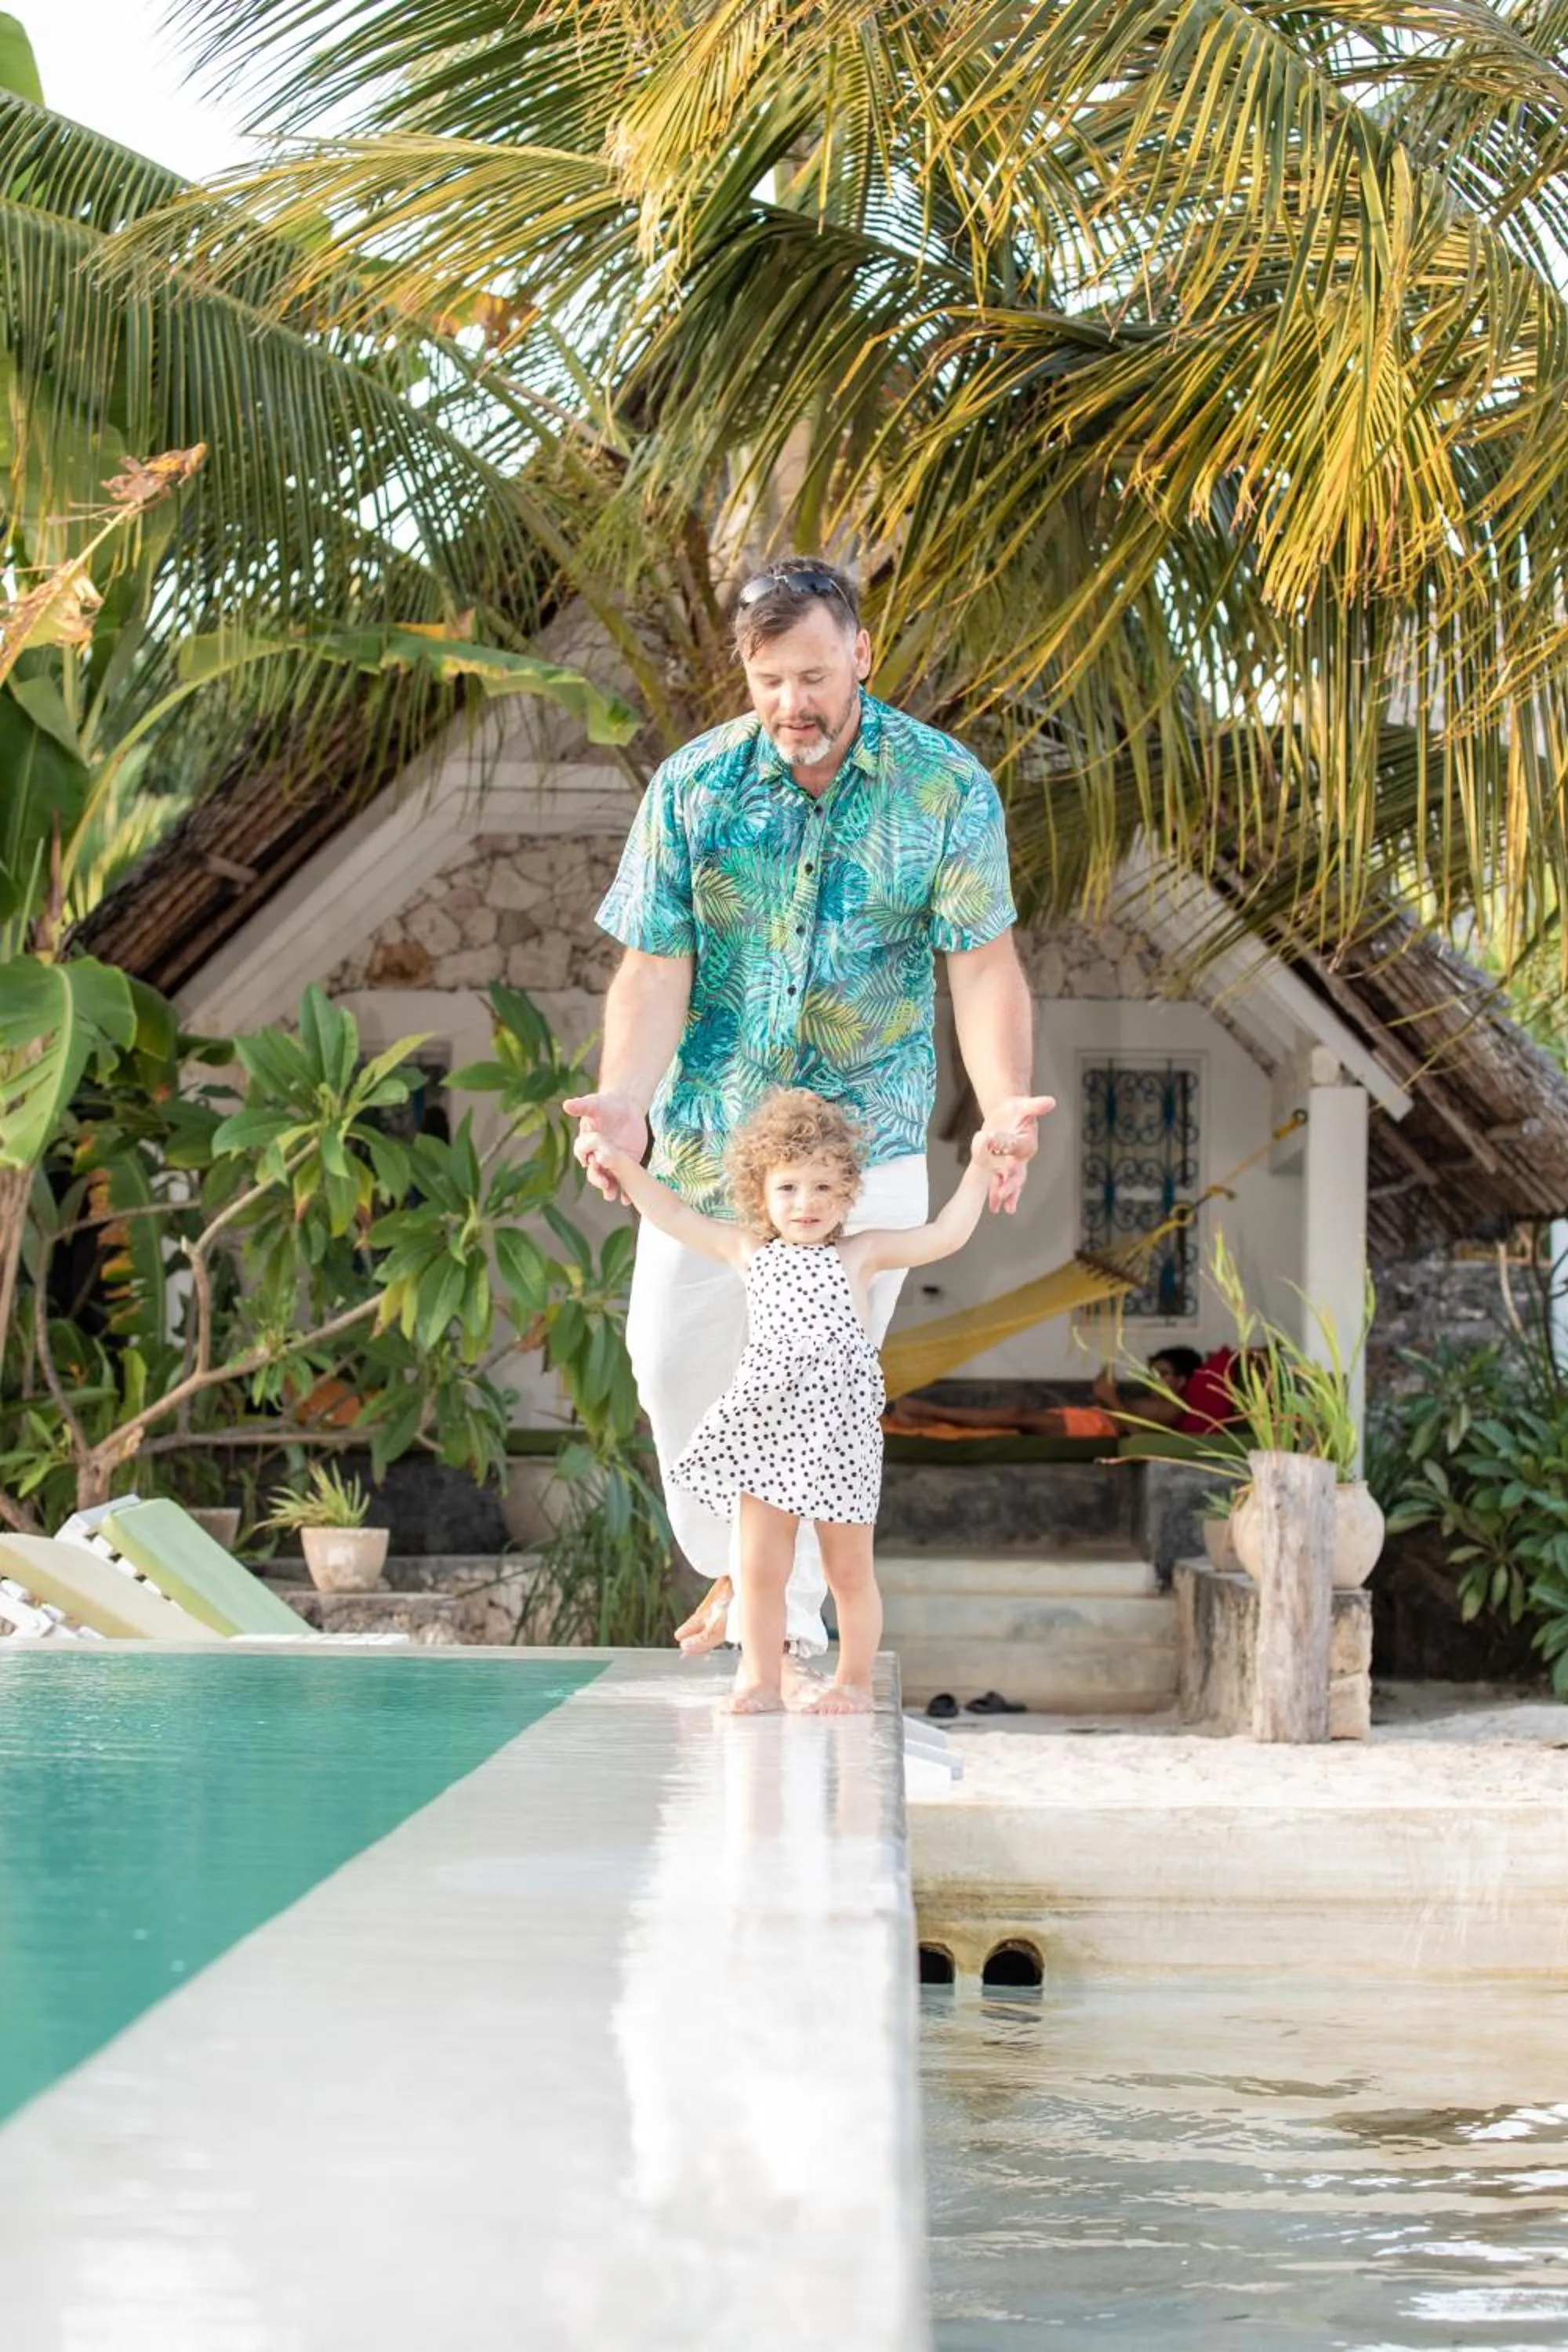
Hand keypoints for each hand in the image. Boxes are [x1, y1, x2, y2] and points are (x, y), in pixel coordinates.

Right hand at [561, 1090, 648, 1201]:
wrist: (626, 1108)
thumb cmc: (606, 1105)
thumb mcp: (595, 1104)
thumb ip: (582, 1106)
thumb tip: (566, 1104)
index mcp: (587, 1144)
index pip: (582, 1153)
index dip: (585, 1158)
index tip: (591, 1161)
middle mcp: (597, 1156)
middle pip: (595, 1171)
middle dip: (598, 1178)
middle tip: (604, 1183)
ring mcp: (612, 1163)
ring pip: (608, 1179)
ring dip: (609, 1189)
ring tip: (612, 1196)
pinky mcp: (627, 1164)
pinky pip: (625, 1179)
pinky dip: (625, 1190)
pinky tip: (627, 1200)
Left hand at [975, 1092, 1056, 1213]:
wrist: (1008, 1115)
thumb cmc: (1016, 1109)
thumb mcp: (1024, 1105)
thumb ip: (1036, 1106)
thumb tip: (1051, 1102)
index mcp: (1027, 1143)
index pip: (1020, 1152)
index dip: (1015, 1159)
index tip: (1008, 1167)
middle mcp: (1022, 1157)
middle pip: (1018, 1173)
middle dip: (1011, 1184)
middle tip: (1004, 1194)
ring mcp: (1011, 1164)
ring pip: (1009, 1182)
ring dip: (1005, 1195)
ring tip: (1000, 1209)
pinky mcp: (1001, 1167)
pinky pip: (999, 1182)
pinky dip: (996, 1194)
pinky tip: (993, 1206)